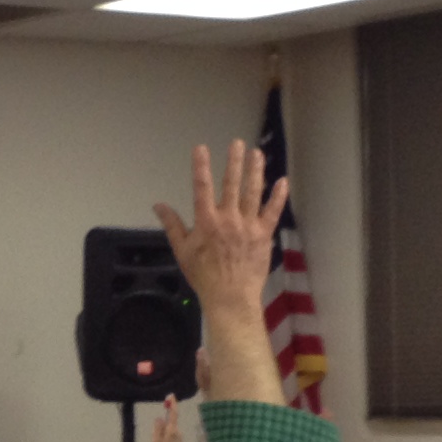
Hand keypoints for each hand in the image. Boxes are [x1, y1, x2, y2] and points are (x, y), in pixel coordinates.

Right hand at [150, 395, 185, 441]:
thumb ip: (157, 429)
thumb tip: (159, 418)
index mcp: (172, 430)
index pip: (173, 413)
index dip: (173, 403)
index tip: (171, 395)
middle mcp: (177, 431)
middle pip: (170, 421)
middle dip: (163, 422)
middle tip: (156, 435)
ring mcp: (179, 436)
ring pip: (169, 428)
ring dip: (162, 432)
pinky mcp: (178, 441)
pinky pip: (170, 433)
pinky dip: (164, 436)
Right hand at [154, 141, 289, 407]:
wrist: (230, 297)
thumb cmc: (204, 276)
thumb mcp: (182, 251)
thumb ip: (172, 225)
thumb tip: (158, 205)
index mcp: (206, 221)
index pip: (201, 187)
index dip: (200, 166)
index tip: (201, 148)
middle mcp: (228, 218)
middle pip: (231, 184)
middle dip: (234, 161)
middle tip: (237, 144)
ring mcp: (248, 225)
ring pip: (253, 192)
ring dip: (255, 171)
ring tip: (257, 153)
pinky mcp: (263, 235)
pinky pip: (272, 212)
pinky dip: (278, 196)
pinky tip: (283, 182)